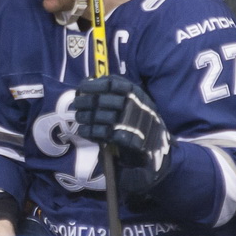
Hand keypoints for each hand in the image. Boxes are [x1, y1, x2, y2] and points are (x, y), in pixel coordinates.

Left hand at [72, 75, 173, 195]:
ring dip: (87, 116)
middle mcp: (138, 106)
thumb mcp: (134, 104)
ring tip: (79, 118)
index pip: (114, 84)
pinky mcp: (132, 141)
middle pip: (105, 100)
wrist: (160, 153)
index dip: (95, 84)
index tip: (81, 87)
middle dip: (87, 101)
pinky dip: (92, 132)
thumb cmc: (141, 124)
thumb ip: (116, 94)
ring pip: (103, 117)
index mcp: (139, 95)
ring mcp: (136, 124)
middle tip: (76, 104)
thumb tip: (89, 82)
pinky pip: (106, 134)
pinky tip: (84, 131)